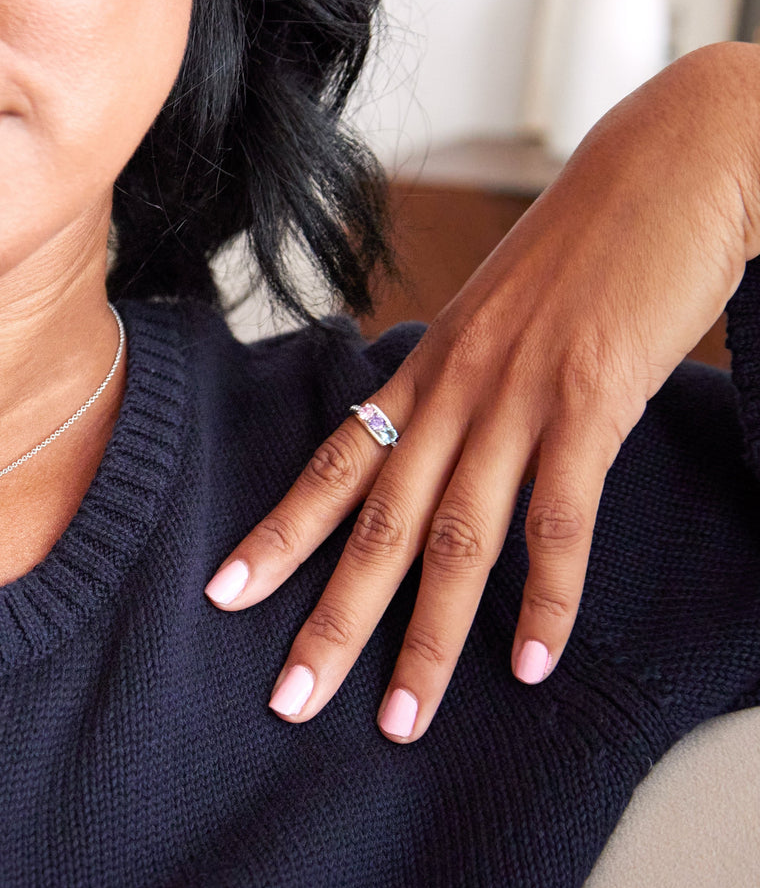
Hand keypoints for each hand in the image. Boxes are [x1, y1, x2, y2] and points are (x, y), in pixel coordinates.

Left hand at [204, 42, 759, 740]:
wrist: (664, 169)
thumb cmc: (577, 250)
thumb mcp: (493, 323)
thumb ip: (457, 390)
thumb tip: (432, 447)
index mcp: (423, 374)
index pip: (330, 468)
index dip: (275, 536)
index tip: (223, 594)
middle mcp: (451, 393)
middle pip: (375, 524)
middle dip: (331, 619)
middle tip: (290, 698)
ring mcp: (516, 399)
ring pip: (456, 537)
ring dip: (429, 637)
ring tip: (400, 718)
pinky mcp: (590, 402)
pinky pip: (560, 518)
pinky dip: (547, 597)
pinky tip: (530, 661)